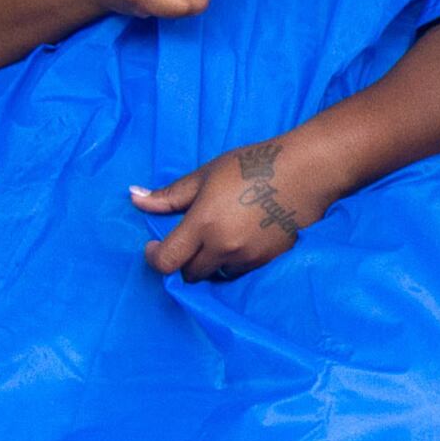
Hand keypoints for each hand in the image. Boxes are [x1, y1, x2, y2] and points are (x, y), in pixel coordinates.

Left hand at [133, 131, 330, 280]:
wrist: (305, 172)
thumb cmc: (252, 165)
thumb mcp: (206, 175)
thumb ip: (170, 194)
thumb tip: (134, 197)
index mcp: (203, 224)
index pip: (166, 261)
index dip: (153, 257)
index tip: (154, 244)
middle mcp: (223, 248)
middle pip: (189, 274)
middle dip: (183, 260)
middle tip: (189, 238)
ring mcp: (247, 258)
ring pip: (215, 274)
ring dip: (209, 262)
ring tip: (219, 236)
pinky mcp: (267, 262)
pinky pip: (239, 271)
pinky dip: (232, 261)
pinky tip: (241, 238)